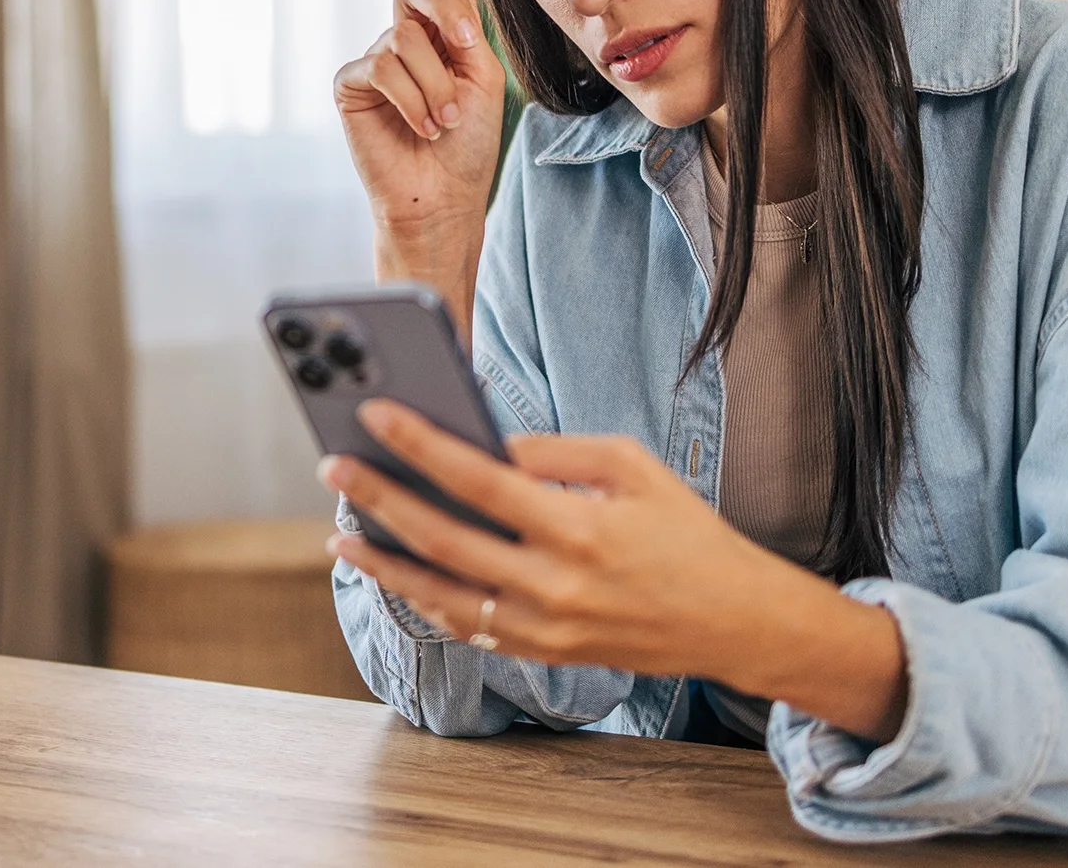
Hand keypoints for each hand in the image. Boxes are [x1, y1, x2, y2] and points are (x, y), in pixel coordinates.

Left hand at [321, 399, 909, 742]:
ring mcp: (543, 628)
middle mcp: (553, 584)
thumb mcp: (632, 468)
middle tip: (334, 469)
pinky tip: (397, 572)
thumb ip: (555, 452)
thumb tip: (483, 445)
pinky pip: (467, 627)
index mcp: (577, 527)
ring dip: (384, 563)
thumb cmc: (685, 533)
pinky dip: (425, 599)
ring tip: (341, 532)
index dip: (420, 444)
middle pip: (442, 539)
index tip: (376, 414)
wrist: (733, 622)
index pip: (478, 478)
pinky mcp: (542, 654)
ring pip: (440, 595)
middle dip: (380, 500)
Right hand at [333, 0, 504, 328]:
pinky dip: (412, 100)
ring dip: (436, 88)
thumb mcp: (481, 74)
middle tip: (466, 47)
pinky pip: (382, 67)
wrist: (443, 196)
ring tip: (444, 121)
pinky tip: (421, 125)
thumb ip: (467, 22)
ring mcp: (377, 57)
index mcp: (442, 28)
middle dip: (443, 9)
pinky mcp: (353, 83)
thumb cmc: (467, 142)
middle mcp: (406, 34)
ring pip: (405, 39)